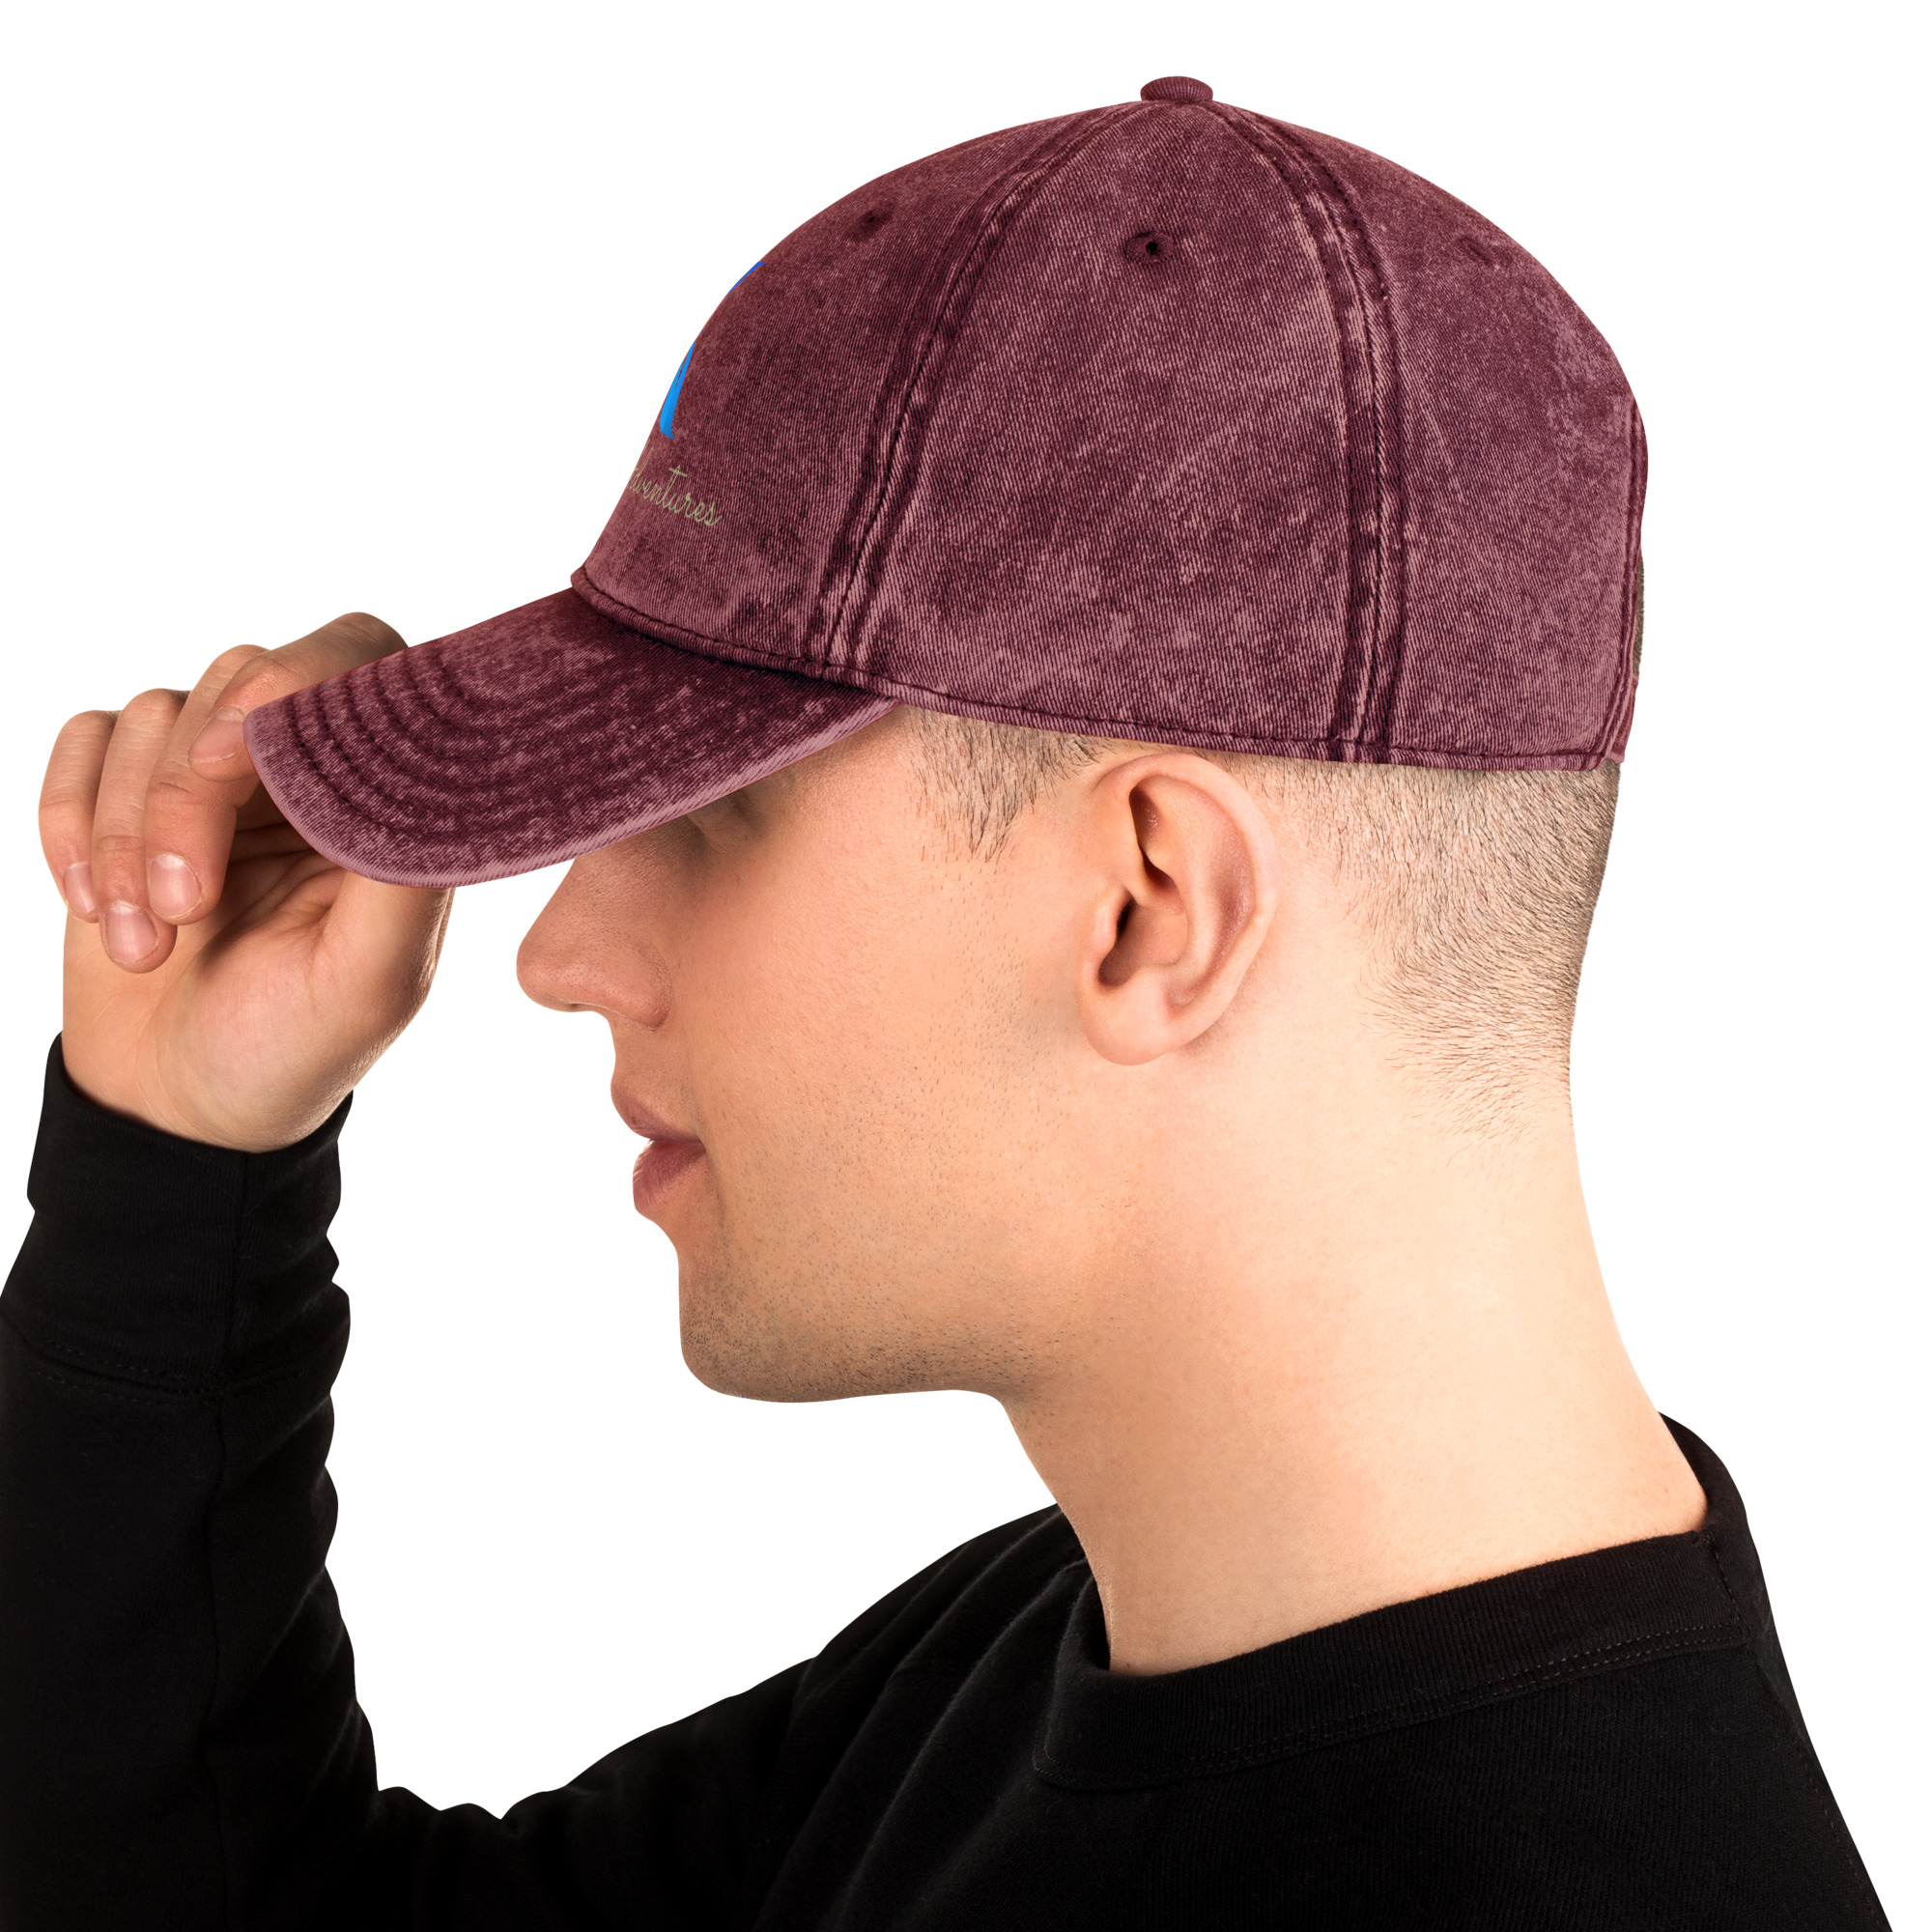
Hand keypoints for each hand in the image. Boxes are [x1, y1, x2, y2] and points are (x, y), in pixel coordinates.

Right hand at [40, 615, 452, 1151]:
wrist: (181, 1107)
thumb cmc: (296, 1046)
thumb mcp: (372, 979)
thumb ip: (401, 870)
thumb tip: (412, 767)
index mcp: (388, 796)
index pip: (364, 663)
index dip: (300, 682)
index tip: (239, 753)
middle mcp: (309, 765)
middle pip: (241, 684)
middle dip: (193, 794)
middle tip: (187, 904)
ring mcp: (218, 771)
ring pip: (155, 716)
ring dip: (129, 834)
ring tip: (150, 943)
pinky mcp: (130, 787)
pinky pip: (85, 739)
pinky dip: (72, 820)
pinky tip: (97, 907)